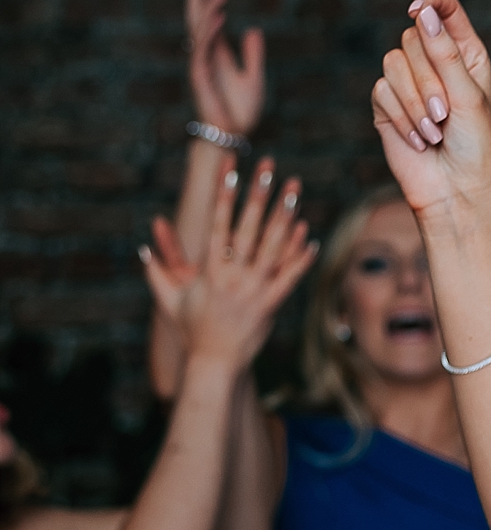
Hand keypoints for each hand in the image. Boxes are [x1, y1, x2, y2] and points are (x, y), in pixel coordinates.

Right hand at [141, 156, 317, 371]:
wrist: (214, 363)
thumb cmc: (192, 330)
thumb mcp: (170, 300)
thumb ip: (156, 272)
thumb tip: (142, 249)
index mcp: (209, 270)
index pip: (218, 222)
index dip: (225, 193)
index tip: (231, 167)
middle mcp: (233, 276)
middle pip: (249, 226)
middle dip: (260, 193)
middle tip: (270, 166)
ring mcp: (254, 290)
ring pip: (274, 246)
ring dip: (286, 215)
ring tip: (295, 188)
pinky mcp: (271, 304)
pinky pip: (289, 276)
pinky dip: (300, 256)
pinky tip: (309, 234)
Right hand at [185, 0, 264, 135]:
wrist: (234, 134)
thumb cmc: (242, 110)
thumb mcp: (254, 77)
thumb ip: (253, 55)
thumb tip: (252, 30)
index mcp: (218, 55)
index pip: (210, 22)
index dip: (210, 2)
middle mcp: (206, 56)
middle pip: (198, 19)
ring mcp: (201, 64)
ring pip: (201, 30)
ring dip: (210, 9)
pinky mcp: (200, 76)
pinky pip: (203, 49)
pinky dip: (211, 32)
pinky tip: (219, 17)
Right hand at [371, 0, 490, 229]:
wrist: (454, 189)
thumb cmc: (473, 145)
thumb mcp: (468, 97)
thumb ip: (445, 55)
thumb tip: (421, 12)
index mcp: (466, 54)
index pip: (446, 8)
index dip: (430, 2)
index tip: (416, 10)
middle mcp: (437, 62)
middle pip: (414, 36)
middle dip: (428, 79)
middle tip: (444, 115)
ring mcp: (409, 81)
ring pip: (393, 62)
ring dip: (414, 102)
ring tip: (434, 131)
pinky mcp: (388, 103)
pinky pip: (381, 90)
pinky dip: (401, 117)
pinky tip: (419, 140)